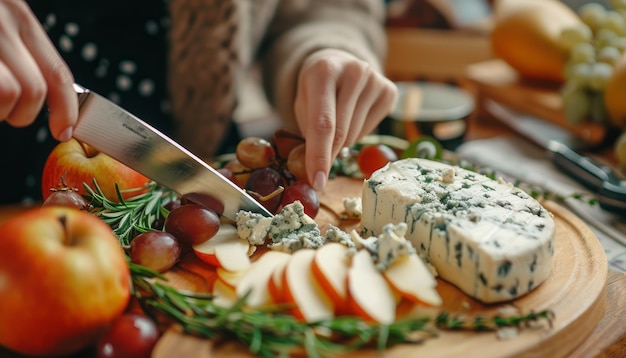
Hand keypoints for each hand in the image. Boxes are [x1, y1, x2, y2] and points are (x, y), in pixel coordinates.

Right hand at [0, 0, 76, 140]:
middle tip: (5, 111)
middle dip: (21, 113)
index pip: (58, 73)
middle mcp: (1, 24)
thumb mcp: (2, 18)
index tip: (63, 129)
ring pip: (6, 94)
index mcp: (19, 16)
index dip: (66, 110)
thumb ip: (23, 51)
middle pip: (33, 91)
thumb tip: (47, 99)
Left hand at [294, 48, 396, 189]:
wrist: (337, 64)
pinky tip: (352, 118)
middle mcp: (354, 70)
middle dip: (328, 157)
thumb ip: (308, 134)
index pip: (323, 123)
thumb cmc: (317, 91)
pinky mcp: (390, 90)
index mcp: (324, 71)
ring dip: (341, 143)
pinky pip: (371, 130)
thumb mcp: (303, 105)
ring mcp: (375, 79)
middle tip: (318, 172)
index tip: (317, 182)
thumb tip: (317, 173)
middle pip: (342, 132)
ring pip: (356, 134)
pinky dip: (357, 135)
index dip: (319, 156)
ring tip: (335, 125)